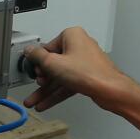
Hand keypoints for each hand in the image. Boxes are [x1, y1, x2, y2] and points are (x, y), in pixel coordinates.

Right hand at [23, 27, 139, 131]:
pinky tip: (45, 103)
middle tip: (37, 84)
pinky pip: (67, 83)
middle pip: (53, 63)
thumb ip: (37, 56)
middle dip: (42, 78)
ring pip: (59, 76)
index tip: (32, 70)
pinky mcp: (86, 76)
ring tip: (34, 101)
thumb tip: (29, 50)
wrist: (110, 90)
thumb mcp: (53, 63)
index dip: (38, 61)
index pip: (47, 47)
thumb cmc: (90, 73)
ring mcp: (83, 63)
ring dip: (46, 90)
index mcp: (72, 36)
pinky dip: (56, 93)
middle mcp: (79, 47)